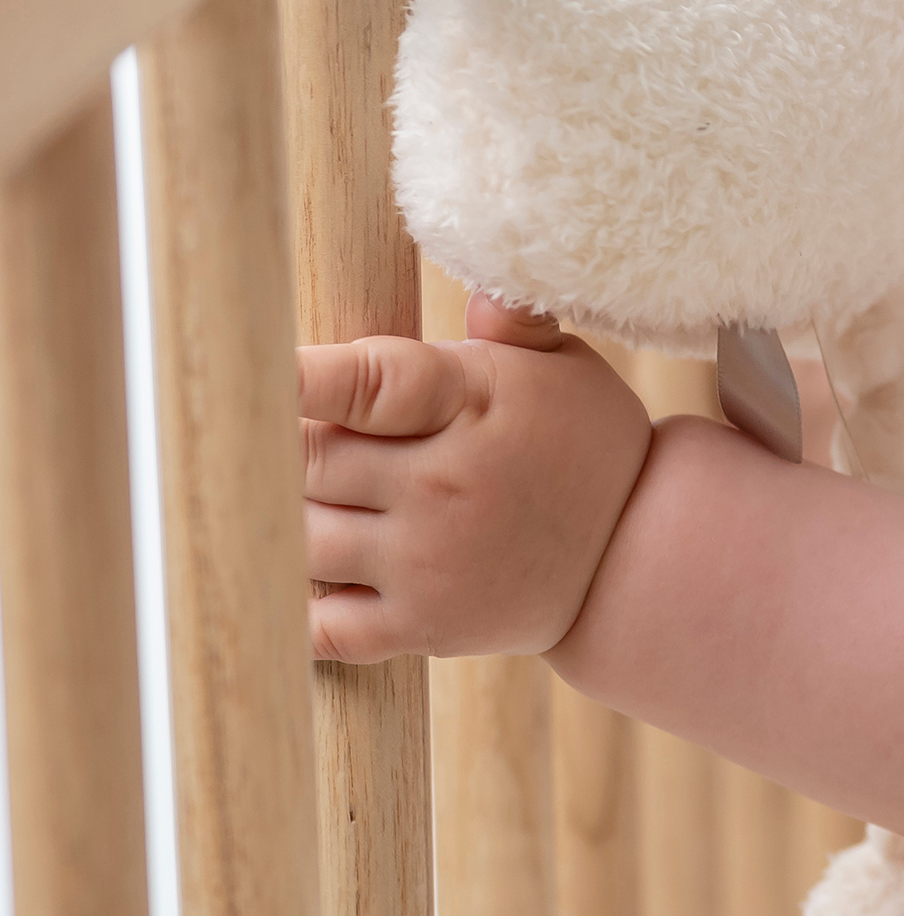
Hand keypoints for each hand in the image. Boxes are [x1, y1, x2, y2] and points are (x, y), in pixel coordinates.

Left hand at [297, 296, 653, 662]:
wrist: (637, 555)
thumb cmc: (586, 443)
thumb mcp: (563, 367)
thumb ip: (508, 325)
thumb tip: (482, 290)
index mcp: (471, 405)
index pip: (363, 383)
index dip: (294, 376)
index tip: (255, 367)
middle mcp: (442, 485)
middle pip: (307, 460)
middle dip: (285, 445)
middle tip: (288, 435)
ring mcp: (426, 561)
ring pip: (300, 537)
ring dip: (287, 517)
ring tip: (306, 498)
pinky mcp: (421, 625)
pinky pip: (321, 625)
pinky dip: (295, 601)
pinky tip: (304, 571)